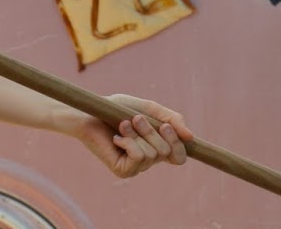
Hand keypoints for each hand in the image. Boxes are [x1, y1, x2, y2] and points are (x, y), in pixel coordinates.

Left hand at [71, 94, 190, 178]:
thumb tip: (191, 137)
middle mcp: (148, 161)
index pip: (179, 156)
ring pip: (153, 153)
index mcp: (156, 148)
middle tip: (136, 118)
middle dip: (152, 131)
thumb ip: (170, 119)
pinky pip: (139, 156)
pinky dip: (129, 141)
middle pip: (168, 152)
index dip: (178, 143)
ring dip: (137, 134)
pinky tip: (116, 137)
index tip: (166, 125)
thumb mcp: (148, 109)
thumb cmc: (115, 109)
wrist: (88, 112)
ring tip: (122, 125)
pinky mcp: (123, 171)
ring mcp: (136, 167)